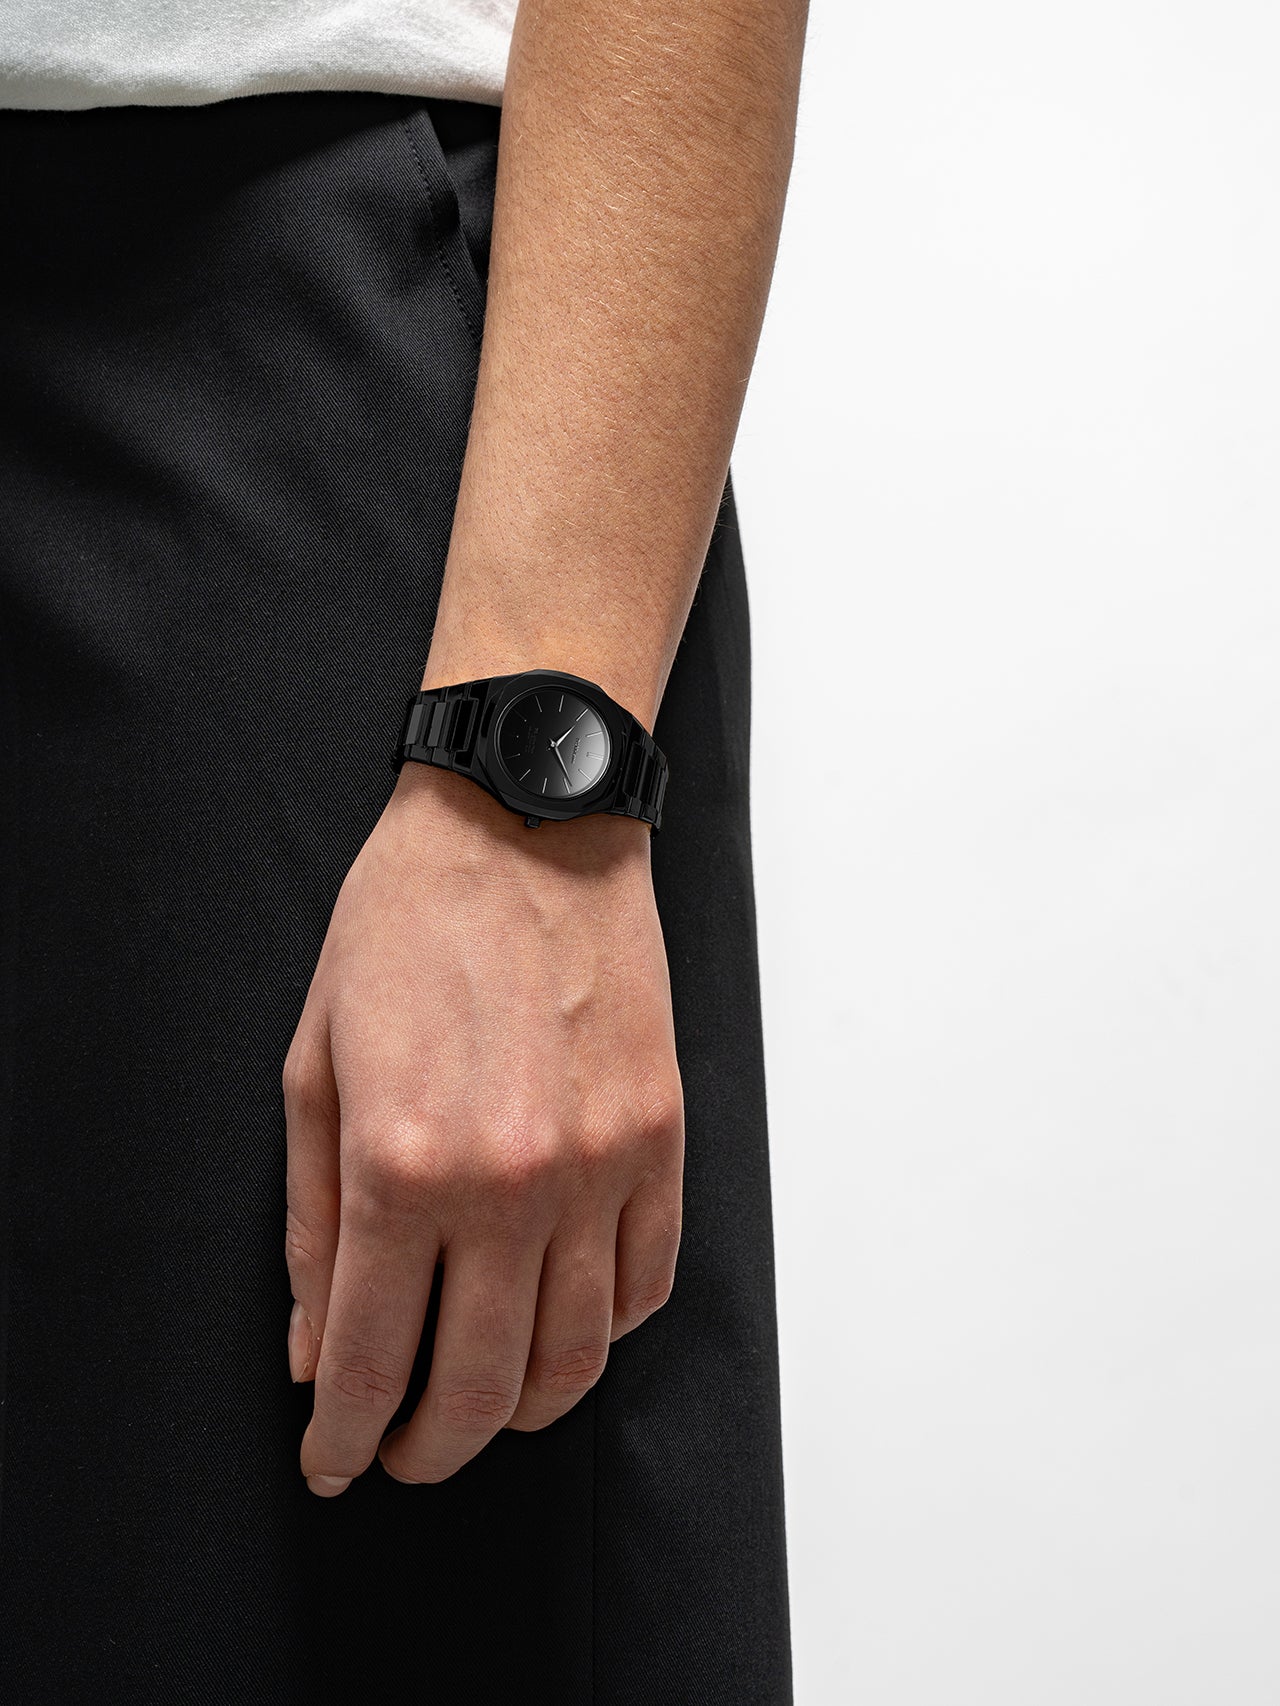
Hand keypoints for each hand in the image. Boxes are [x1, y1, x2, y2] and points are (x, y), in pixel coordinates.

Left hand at [282, 763, 683, 1494]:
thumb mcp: (315, 1069)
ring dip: (523, 1410)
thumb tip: (316, 1349)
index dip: (346, 1437)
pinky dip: (604, 1332)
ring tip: (484, 1405)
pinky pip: (648, 1283)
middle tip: (404, 1452)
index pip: (373, 1360)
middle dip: (431, 1449)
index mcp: (404, 1165)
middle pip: (482, 1387)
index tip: (335, 1462)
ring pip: (579, 1357)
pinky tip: (561, 1320)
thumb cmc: (406, 927)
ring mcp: (602, 1165)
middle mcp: (511, 1184)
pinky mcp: (662, 1138)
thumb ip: (312, 1226)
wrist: (526, 827)